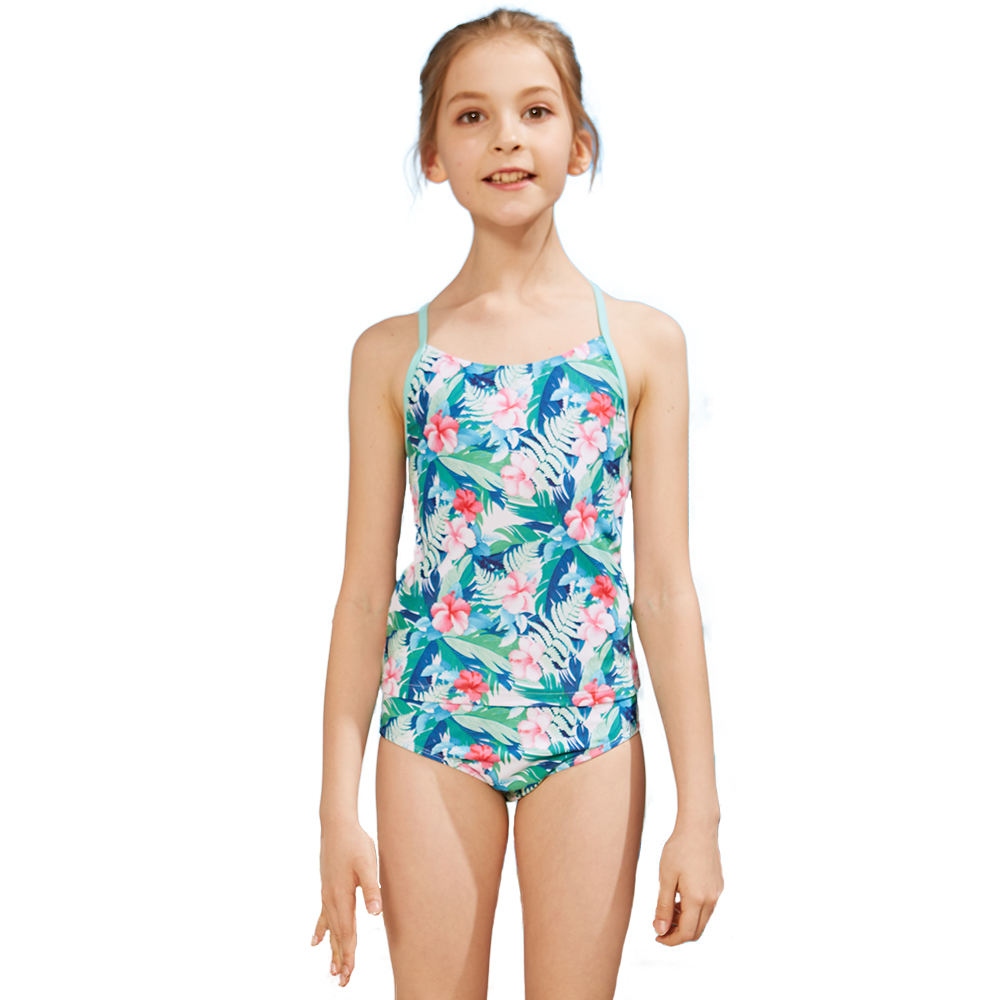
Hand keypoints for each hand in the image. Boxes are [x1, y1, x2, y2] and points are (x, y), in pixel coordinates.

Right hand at [311, 818, 382, 986]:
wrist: (336, 825)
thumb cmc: (355, 842)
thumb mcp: (367, 863)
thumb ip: (371, 888)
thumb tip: (375, 914)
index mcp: (342, 896)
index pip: (347, 932)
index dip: (349, 954)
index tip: (349, 974)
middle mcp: (331, 899)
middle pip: (338, 936)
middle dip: (341, 959)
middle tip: (342, 982)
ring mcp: (327, 894)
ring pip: (331, 929)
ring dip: (333, 950)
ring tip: (332, 971)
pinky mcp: (327, 888)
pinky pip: (323, 916)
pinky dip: (321, 931)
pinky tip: (315, 942)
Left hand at [652, 821, 722, 944]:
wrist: (699, 827)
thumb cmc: (678, 849)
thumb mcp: (666, 877)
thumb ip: (663, 906)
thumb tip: (660, 931)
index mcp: (697, 899)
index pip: (686, 933)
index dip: (670, 940)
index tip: (656, 935)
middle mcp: (711, 899)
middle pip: (696, 931)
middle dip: (677, 934)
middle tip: (659, 926)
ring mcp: (717, 893)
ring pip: (702, 920)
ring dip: (685, 922)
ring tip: (667, 910)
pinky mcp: (718, 886)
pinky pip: (707, 907)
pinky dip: (693, 911)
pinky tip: (679, 898)